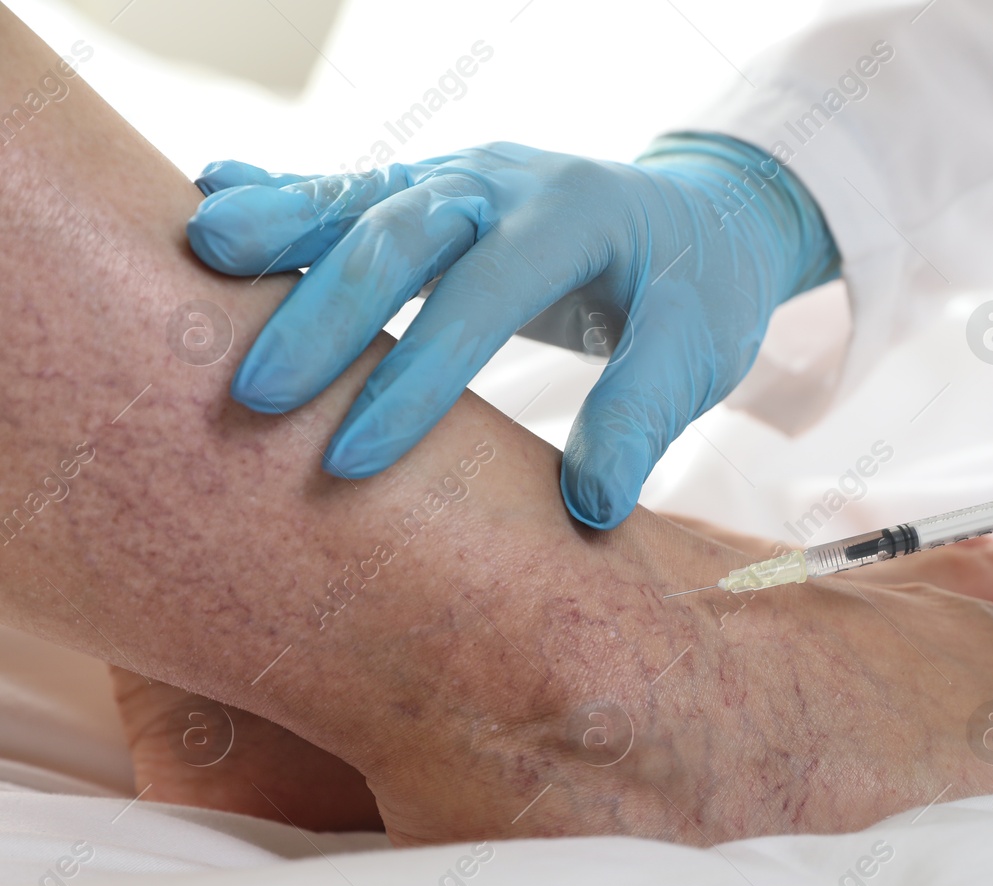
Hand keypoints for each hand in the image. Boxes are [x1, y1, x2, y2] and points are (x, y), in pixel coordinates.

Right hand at [186, 136, 837, 527]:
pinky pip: (350, 187)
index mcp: (573, 218)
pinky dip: (284, 193)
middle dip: (326, 309)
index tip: (353, 460)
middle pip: (402, 231)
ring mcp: (460, 178)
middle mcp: (504, 183)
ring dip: (281, 226)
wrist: (703, 223)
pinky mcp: (431, 191)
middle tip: (255, 393)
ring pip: (360, 195)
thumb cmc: (699, 294)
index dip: (418, 378)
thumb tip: (590, 508)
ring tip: (197, 254)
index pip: (484, 296)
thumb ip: (646, 416)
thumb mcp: (697, 352)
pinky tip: (209, 199)